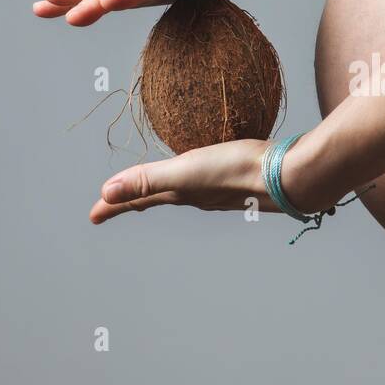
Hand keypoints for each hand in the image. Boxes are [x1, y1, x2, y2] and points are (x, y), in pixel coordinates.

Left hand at [90, 133, 350, 223]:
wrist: (291, 175)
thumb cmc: (239, 170)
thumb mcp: (186, 172)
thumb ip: (148, 179)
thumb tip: (105, 193)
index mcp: (182, 194)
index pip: (139, 200)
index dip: (114, 206)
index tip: (93, 215)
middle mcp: (199, 195)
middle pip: (157, 198)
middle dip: (134, 200)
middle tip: (114, 204)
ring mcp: (220, 189)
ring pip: (182, 191)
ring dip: (162, 190)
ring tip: (156, 191)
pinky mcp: (241, 176)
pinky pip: (206, 178)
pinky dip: (193, 176)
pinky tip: (206, 169)